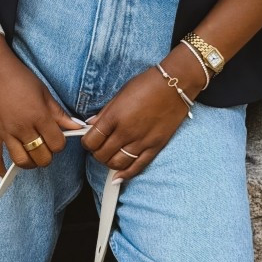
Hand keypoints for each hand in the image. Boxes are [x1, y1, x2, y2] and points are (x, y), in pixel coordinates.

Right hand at [0, 39, 84, 174]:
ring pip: (22, 161)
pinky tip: (4, 173)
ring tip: (32, 155)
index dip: (60, 143)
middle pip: (42, 157)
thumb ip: (59, 113)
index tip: (57, 137)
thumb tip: (75, 126)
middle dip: (47, 155)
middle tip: (46, 145)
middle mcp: (22, 127)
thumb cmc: (19, 76)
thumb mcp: (44, 92)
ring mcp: (5, 132)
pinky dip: (0, 167)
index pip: (57, 144)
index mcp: (38, 116)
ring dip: (30, 162)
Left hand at [82, 47, 202, 180]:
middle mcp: (126, 131)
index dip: (86, 143)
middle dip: (97, 153)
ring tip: (110, 157)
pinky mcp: (155, 146)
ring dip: (109, 163)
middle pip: (102, 155)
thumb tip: (91, 125)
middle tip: (99, 148)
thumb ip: (105, 112)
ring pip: (117, 163)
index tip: (89, 141)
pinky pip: (138, 166)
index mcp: (114, 116)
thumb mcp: (120, 94)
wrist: (175, 84)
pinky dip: (126, 174)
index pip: (91, 140)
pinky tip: (118, 177)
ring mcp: (141, 141)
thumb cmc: (147, 84)